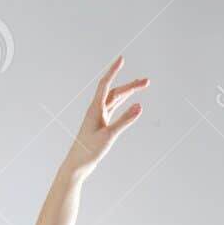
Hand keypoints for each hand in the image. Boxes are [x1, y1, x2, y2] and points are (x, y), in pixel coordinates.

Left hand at [68, 56, 148, 173]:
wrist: (77, 165)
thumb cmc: (89, 151)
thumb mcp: (109, 136)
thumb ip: (125, 120)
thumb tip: (139, 106)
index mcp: (95, 109)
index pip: (105, 84)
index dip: (113, 70)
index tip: (121, 59)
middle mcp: (96, 110)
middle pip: (115, 92)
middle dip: (130, 85)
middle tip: (146, 82)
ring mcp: (99, 117)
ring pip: (115, 100)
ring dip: (128, 92)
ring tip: (141, 86)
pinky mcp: (101, 125)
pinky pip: (113, 109)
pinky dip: (123, 103)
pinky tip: (130, 101)